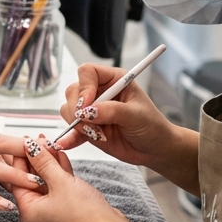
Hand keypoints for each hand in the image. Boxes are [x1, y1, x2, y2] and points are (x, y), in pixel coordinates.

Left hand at [10, 134, 130, 221]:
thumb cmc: (87, 216)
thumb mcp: (61, 182)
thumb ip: (44, 162)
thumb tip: (29, 147)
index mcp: (28, 212)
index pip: (17, 179)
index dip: (21, 158)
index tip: (24, 142)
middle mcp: (36, 216)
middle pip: (31, 181)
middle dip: (36, 160)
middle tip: (39, 141)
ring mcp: (51, 216)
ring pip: (46, 185)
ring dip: (49, 165)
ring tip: (50, 145)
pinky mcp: (65, 214)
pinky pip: (57, 191)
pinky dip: (59, 176)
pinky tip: (61, 159)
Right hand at [57, 65, 181, 167]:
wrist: (154, 148)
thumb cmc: (152, 126)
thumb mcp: (136, 115)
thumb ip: (112, 111)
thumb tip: (86, 112)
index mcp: (113, 80)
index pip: (87, 72)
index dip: (84, 87)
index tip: (87, 105)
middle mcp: (99, 92)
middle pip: (73, 91)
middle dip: (77, 110)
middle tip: (90, 124)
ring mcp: (91, 110)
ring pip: (69, 110)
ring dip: (78, 124)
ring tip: (97, 134)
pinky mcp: (88, 127)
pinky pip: (71, 129)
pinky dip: (69, 137)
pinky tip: (68, 143)